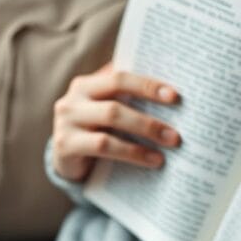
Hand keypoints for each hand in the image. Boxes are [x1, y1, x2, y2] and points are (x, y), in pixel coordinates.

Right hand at [52, 62, 180, 181]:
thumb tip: (174, 98)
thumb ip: (129, 101)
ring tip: (170, 145)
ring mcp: (65, 122)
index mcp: (86, 84)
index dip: (148, 85)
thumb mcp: (109, 114)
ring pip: (111, 120)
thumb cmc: (96, 132)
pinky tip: (152, 160)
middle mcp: (72, 99)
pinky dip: (132, 153)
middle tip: (176, 133)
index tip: (175, 96)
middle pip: (116, 102)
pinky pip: (104, 146)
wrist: (67, 162)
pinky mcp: (64, 145)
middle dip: (149, 117)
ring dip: (145, 132)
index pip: (120, 78)